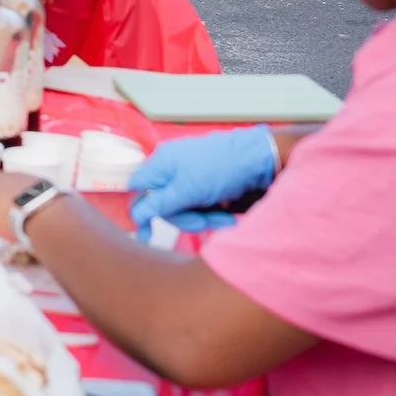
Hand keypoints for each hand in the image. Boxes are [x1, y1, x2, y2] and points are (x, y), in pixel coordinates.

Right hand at [127, 126, 277, 233]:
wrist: (260, 160)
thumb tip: (135, 216)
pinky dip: (212, 213)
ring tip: (222, 218)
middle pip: (163, 203)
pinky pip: (200, 205)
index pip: (139, 189)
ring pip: (185, 207)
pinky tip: (227, 214)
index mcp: (161, 163)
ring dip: (203, 218)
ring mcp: (191, 175)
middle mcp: (173, 167)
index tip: (146, 235)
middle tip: (203, 222)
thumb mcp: (186, 191)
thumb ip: (158, 205)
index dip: (141, 212)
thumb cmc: (221, 168)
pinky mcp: (207, 183)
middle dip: (185, 217)